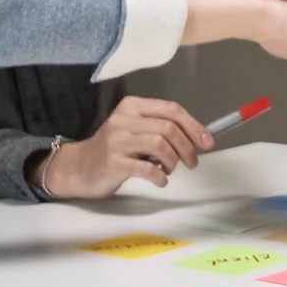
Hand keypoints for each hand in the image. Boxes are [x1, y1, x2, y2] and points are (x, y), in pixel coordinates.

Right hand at [44, 97, 213, 196]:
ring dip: (174, 161)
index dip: (194, 126)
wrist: (79, 167)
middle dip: (187, 147)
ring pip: (160, 145)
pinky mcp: (114, 162)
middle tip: (192, 162)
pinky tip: (160, 180)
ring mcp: (117, 140)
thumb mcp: (135, 130)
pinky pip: (148, 168)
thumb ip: (161, 128)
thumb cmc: (114, 149)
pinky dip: (161, 176)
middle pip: (169, 128)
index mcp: (132, 106)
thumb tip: (198, 137)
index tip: (207, 142)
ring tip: (171, 170)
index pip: (171, 109)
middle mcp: (124, 119)